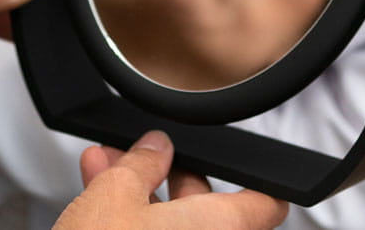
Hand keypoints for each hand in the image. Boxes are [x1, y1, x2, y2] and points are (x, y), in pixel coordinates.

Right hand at [53, 131, 287, 229]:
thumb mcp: (112, 197)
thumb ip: (141, 164)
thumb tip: (154, 148)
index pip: (265, 204)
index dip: (250, 178)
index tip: (232, 168)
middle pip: (210, 213)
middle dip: (170, 179)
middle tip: (142, 161)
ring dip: (143, 203)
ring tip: (106, 177)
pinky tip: (99, 215)